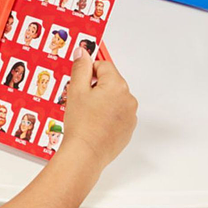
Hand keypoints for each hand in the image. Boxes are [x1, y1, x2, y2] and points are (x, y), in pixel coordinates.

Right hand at [61, 48, 136, 168]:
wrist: (85, 154)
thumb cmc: (81, 125)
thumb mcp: (76, 90)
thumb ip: (81, 68)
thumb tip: (83, 52)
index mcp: (117, 85)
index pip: (104, 65)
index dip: (89, 73)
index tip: (80, 83)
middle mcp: (128, 98)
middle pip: (111, 82)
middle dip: (96, 87)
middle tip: (82, 101)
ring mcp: (130, 115)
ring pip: (115, 98)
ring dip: (103, 102)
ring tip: (88, 115)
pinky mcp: (128, 129)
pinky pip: (118, 114)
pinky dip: (108, 116)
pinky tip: (95, 124)